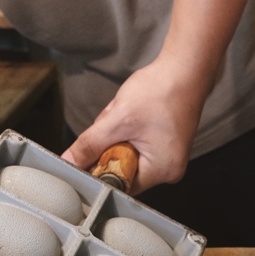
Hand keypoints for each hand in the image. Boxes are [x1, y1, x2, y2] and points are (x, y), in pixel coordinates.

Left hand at [61, 57, 203, 193]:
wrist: (185, 70)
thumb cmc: (161, 92)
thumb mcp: (118, 119)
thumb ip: (89, 144)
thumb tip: (69, 161)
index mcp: (162, 171)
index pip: (120, 184)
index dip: (100, 169)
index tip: (89, 151)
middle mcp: (168, 170)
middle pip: (122, 169)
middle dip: (109, 145)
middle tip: (113, 121)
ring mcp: (168, 157)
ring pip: (127, 154)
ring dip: (117, 135)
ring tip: (126, 112)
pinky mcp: (165, 144)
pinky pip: (136, 145)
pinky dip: (127, 130)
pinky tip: (132, 114)